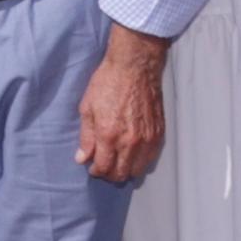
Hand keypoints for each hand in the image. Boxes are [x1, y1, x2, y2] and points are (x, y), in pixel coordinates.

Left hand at [77, 30, 167, 183]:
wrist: (135, 66)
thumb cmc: (107, 83)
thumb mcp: (87, 108)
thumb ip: (86, 137)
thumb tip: (82, 158)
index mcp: (109, 135)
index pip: (103, 168)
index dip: (95, 171)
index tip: (92, 166)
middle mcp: (129, 141)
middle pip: (121, 174)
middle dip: (110, 174)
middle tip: (104, 165)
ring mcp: (147, 139)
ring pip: (137, 169)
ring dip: (126, 169)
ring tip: (118, 160)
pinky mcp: (158, 133)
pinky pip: (150, 158)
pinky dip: (140, 160)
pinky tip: (132, 152)